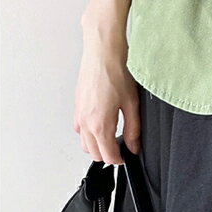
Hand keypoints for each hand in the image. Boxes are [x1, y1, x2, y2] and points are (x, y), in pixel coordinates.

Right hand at [73, 19, 140, 163]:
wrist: (103, 51)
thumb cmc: (117, 71)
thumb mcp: (132, 102)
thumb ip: (133, 128)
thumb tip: (134, 145)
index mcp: (99, 125)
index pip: (107, 155)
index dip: (119, 160)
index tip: (128, 156)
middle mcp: (85, 123)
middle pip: (94, 152)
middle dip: (108, 154)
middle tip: (123, 147)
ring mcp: (79, 114)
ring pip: (84, 142)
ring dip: (97, 144)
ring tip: (113, 135)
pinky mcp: (77, 105)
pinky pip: (80, 128)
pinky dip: (89, 132)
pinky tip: (101, 122)